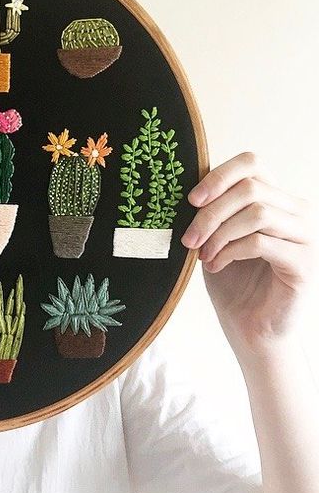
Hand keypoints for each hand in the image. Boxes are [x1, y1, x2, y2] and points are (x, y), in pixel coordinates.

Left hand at [181, 152, 314, 353]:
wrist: (249, 328)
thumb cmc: (232, 282)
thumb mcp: (215, 238)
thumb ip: (211, 211)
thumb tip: (187, 190)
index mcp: (275, 199)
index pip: (252, 164)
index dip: (218, 176)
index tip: (190, 200)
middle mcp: (296, 212)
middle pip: (249, 188)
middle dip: (210, 213)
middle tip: (188, 239)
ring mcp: (306, 236)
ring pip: (256, 213)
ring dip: (219, 234)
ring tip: (202, 255)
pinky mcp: (303, 263)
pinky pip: (260, 242)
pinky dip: (229, 252)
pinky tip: (215, 266)